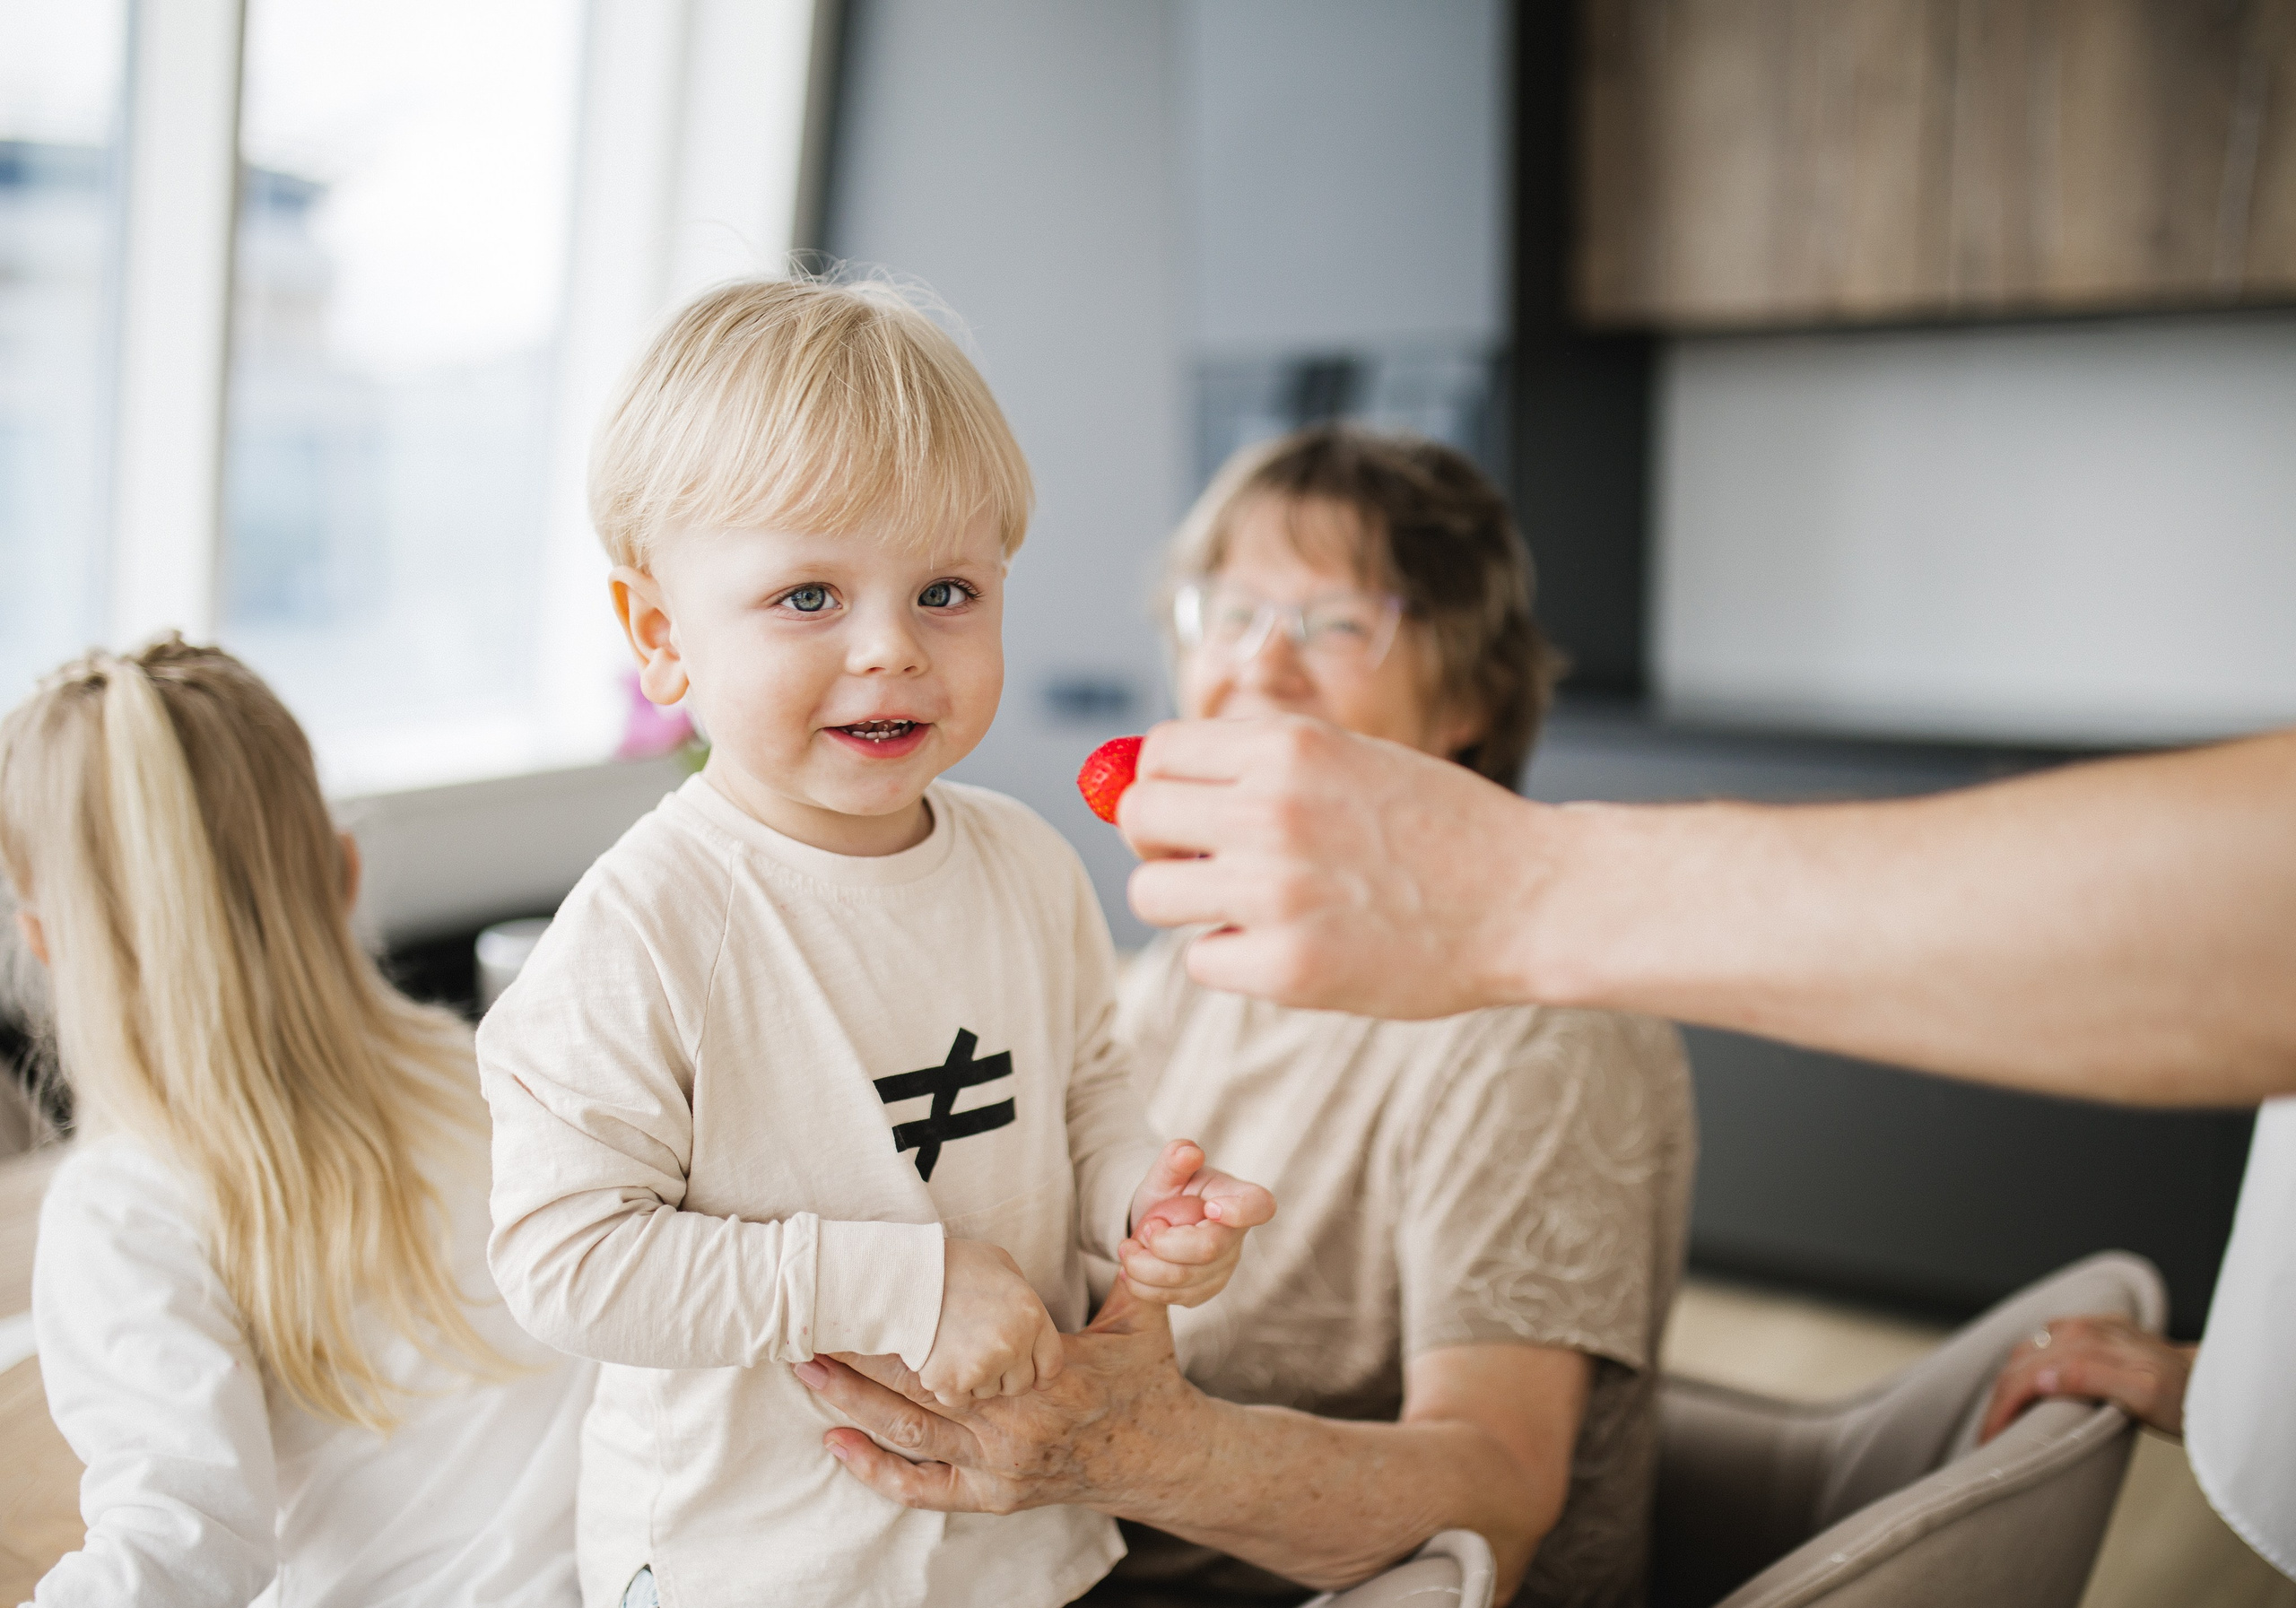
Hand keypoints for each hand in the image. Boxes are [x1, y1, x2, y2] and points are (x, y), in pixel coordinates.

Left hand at [796, 1281, 1199, 1513]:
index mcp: (1042, 1377)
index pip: (953, 1348)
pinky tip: (835, 1444)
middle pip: (915, 1392)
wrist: (1164, 1459)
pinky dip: (876, 1472)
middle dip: (857, 1360)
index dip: (903, 1322)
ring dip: (852, 1405)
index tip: (864, 1291)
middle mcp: (1013, 1428)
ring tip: (808, 1370)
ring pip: (909, 1437)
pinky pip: (923, 1490)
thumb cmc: (1146, 1379)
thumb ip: (1132, 1264)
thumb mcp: (1142, 1315)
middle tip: (808, 1326)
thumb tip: (1145, 1212)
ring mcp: (999, 1468)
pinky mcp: (992, 1495)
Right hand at [917, 1239, 1063, 1407]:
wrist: (904, 1275)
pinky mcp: (951, 1382)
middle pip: (1020, 1385)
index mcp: (1032, 1315)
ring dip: (975, 1379)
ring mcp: (982, 1366)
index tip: (1026, 1370)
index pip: (1051, 1365)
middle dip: (1004, 1374)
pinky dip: (949, 1385)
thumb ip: (1023, 1300)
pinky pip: (959, 1399)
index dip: (1039, 1370)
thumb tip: (1031, 1325)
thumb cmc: (953, 1265)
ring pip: (988, 1393)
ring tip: (955, 1347)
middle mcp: (1013, 1345)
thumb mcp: (1002, 1267)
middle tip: (980, 1351)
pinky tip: (939, 1359)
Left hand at [1119, 717, 1559, 1017]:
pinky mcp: (1288, 968)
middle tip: (1208, 864)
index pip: (1156, 753)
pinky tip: (1287, 947)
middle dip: (1160, 844)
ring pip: (1151, 894)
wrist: (1529, 897)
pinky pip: (1199, 961)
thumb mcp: (1352, 756)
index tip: (1189, 813)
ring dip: (1187, 905)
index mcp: (1289, 747)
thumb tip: (1149, 778)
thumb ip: (1259, 764)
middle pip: (1137, 818)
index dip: (1163, 785)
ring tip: (1247, 908)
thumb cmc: (1442, 829)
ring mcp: (1276, 892)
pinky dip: (1231, 960)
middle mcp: (1272, 809)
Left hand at [1120, 1139, 1274, 1306]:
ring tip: (1127, 1248)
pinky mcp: (1205, 1290)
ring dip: (1143, 1267)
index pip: (1258, 1206)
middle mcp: (1237, 1237)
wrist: (1154, 1225)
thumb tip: (1188, 1152)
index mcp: (1238, 1197)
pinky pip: (1174, 1297)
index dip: (1240, 1211)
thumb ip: (1174, 1159)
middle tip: (1140, 1230)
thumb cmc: (1168, 1192)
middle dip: (1161, 1243)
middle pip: (1207, 1250)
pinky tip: (1131, 1270)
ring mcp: (1224, 1267)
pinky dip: (1143, 1286)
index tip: (1209, 1208)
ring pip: (1184, 1280)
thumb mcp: (1166, 1173)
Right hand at [1978, 1315, 2193, 1441]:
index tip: (1988, 1443)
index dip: (2000, 1410)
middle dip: (1996, 1401)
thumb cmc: (2186, 1398)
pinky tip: (2028, 1384)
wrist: (2215, 1382)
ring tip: (2002, 1417)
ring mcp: (2085, 1327)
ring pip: (2025, 1349)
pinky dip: (2025, 1364)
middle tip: (1987, 1438)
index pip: (2024, 1375)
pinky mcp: (2091, 1330)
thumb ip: (2092, 1379)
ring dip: (2007, 1382)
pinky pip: (2043, 1341)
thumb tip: (2040, 1379)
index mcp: (2087, 1343)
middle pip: (2018, 1362)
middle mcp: (2081, 1329)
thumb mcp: (2145, 1396)